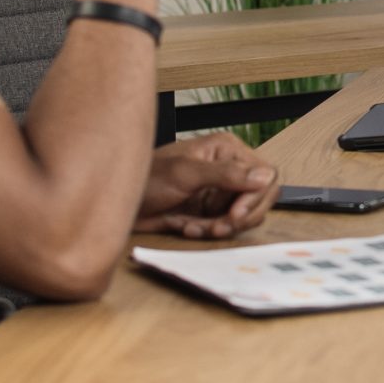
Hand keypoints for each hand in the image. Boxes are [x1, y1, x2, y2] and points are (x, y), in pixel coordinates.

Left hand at [135, 134, 278, 239]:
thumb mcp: (185, 174)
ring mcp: (220, 191)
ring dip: (221, 227)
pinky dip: (208, 232)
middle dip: (239, 217)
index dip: (255, 198)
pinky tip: (187, 226)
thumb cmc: (145, 178)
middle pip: (259, 199)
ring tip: (195, 227)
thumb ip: (226, 174)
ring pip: (244, 217)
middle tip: (216, 227)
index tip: (235, 214)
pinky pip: (225, 227)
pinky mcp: (210, 211)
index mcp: (227, 150)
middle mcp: (229, 169)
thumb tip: (264, 176)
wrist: (118, 202)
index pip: (265, 176)